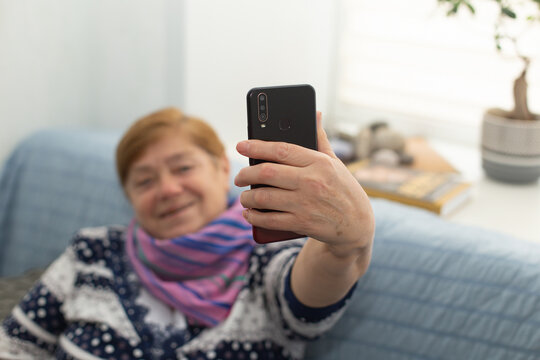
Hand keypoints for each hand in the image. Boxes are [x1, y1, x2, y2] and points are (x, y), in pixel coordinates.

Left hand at [234, 112, 373, 255]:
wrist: (357, 224)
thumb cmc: (343, 189)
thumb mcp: (335, 162)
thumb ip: (320, 139)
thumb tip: (315, 113)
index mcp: (319, 162)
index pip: (281, 149)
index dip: (257, 146)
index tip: (240, 145)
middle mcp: (311, 182)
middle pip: (267, 173)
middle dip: (246, 174)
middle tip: (239, 177)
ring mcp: (306, 204)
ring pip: (264, 197)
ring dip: (247, 197)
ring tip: (243, 196)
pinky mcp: (302, 224)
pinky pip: (270, 220)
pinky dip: (254, 217)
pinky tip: (249, 214)